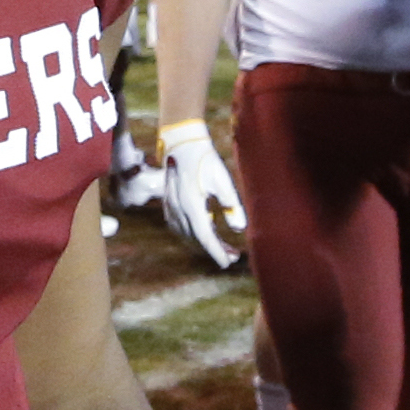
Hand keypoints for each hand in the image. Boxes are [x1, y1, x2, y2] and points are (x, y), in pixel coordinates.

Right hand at [157, 122, 246, 267]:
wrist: (182, 145)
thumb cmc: (205, 159)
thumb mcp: (222, 179)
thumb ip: (231, 203)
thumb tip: (239, 228)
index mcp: (191, 204)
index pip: (204, 236)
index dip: (216, 252)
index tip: (227, 264)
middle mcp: (178, 210)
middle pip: (196, 239)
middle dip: (214, 250)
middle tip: (233, 256)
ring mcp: (171, 209)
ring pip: (188, 235)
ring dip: (205, 244)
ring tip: (225, 248)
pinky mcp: (169, 207)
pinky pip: (181, 228)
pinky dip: (195, 235)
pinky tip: (209, 233)